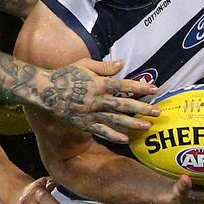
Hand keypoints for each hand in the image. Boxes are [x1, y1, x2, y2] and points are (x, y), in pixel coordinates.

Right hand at [44, 59, 159, 142]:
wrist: (46, 92)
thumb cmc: (65, 75)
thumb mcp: (84, 64)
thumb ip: (104, 66)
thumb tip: (122, 64)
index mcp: (98, 83)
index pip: (123, 85)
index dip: (139, 87)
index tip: (154, 89)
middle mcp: (97, 99)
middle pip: (122, 104)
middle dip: (141, 108)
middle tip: (157, 111)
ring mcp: (90, 113)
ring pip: (114, 119)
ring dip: (131, 123)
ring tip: (147, 126)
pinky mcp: (83, 123)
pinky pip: (100, 131)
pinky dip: (112, 135)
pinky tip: (125, 139)